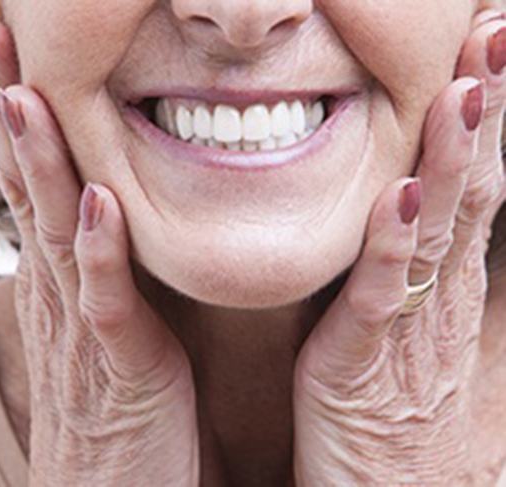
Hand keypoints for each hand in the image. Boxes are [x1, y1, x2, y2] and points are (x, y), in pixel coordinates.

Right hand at [0, 15, 198, 486]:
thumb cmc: (123, 406)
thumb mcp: (114, 323)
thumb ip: (111, 271)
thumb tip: (113, 214)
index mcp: (68, 279)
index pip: (40, 182)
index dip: (25, 117)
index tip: (16, 51)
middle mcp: (64, 293)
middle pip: (32, 187)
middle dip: (12, 109)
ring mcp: (85, 329)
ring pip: (58, 231)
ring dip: (41, 162)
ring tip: (25, 92)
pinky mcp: (120, 367)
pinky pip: (107, 301)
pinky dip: (100, 251)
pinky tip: (96, 201)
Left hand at [292, 10, 504, 485]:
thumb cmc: (405, 418)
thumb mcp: (425, 334)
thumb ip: (425, 273)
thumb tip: (421, 212)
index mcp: (450, 286)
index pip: (479, 188)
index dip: (490, 123)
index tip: (493, 55)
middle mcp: (440, 297)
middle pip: (472, 191)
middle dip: (487, 115)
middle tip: (497, 35)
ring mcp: (410, 329)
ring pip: (437, 231)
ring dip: (454, 160)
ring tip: (466, 90)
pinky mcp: (364, 363)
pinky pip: (381, 296)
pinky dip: (393, 245)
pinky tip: (402, 195)